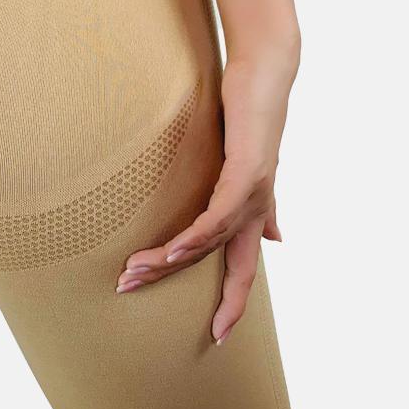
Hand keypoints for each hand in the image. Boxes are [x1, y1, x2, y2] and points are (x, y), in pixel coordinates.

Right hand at [114, 55, 297, 343]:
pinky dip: (194, 237)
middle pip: (219, 264)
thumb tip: (279, 241)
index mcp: (255, 212)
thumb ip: (265, 204)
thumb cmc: (251, 114)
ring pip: (210, 242)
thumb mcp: (252, 164)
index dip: (235, 305)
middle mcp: (259, 208)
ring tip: (131, 272)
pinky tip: (170, 252)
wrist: (266, 71)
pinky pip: (218, 215)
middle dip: (175, 284)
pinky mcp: (249, 169)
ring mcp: (256, 191)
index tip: (218, 336)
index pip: (244, 269)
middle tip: (129, 291)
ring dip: (168, 261)